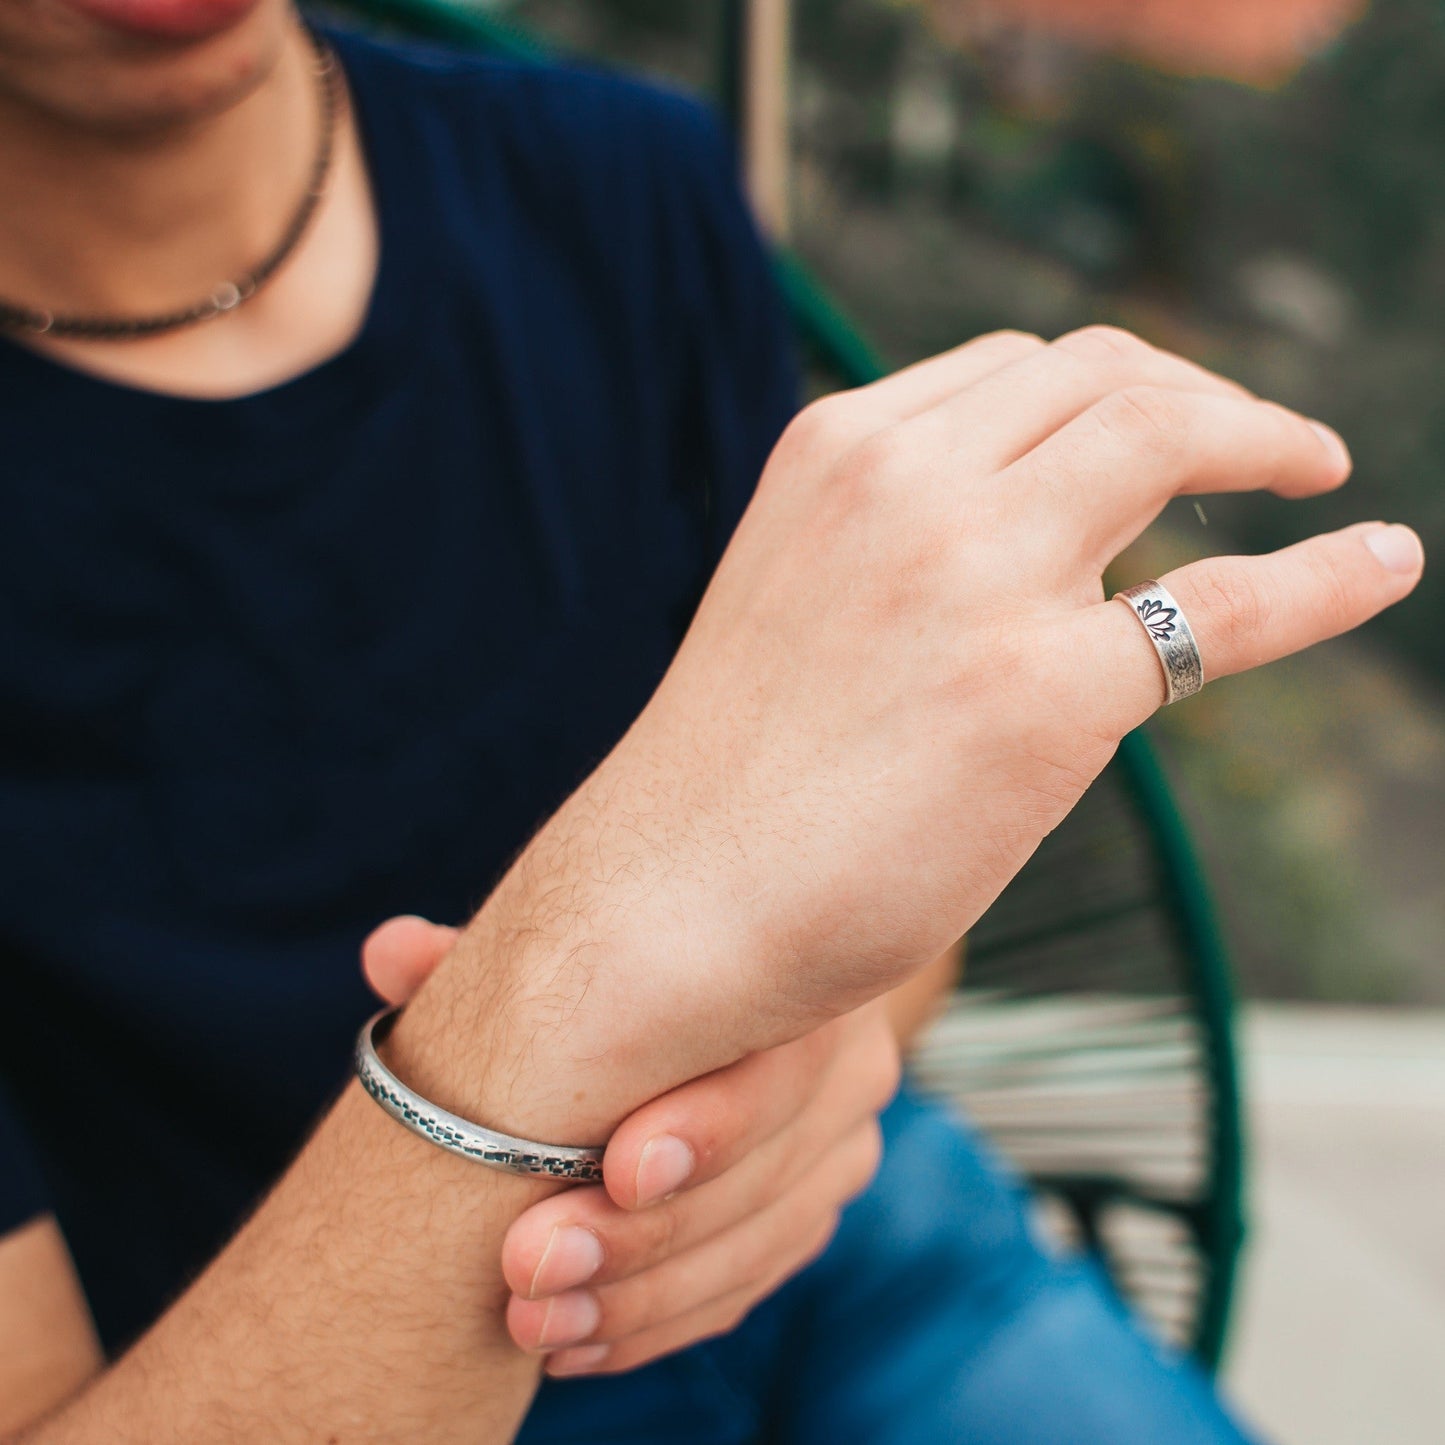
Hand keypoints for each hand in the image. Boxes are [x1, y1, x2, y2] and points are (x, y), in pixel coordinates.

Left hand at [363, 915, 898, 1376]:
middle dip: (644, 1239)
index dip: (708, 1128)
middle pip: (765, 1174)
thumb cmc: (641, 947)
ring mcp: (836, 1147)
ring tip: (534, 1323)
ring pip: (756, 1247)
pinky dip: (658, 1323)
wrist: (728, 986)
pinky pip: (746, 1286)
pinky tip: (578, 1340)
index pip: (778, 1065)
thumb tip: (390, 953)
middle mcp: (844, 1065)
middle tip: (530, 1269)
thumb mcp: (574, 945)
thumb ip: (493, 953)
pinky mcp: (809, 1209)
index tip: (614, 1169)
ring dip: (640, 1301)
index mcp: (798, 980)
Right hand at [436, 326, 1421, 1134]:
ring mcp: (977, 578)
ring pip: (1168, 433)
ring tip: (1311, 470)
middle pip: (1103, 375)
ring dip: (1260, 438)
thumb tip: (1030, 560)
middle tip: (1257, 442)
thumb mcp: (795, 601)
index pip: (1010, 371)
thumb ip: (894, 548)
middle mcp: (906, 484)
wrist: (665, 905)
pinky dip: (1326, 574)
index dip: (1109, 385)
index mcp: (834, 454)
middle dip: (1198, 392)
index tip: (1155, 419)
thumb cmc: (730, 782)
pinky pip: (1229, 607)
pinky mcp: (1044, 695)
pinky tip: (1384, 559)